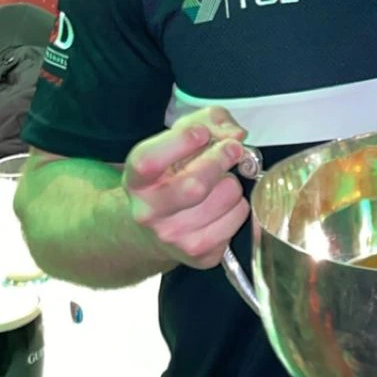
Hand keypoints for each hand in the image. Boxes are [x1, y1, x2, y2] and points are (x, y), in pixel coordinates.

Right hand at [122, 106, 250, 269]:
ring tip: (219, 185)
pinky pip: (237, 218)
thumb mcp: (178, 140)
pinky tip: (222, 206)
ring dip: (232, 184)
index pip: (150, 161)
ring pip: (226, 198)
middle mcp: (149, 212)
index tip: (202, 132)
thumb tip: (236, 134)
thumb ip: (207, 123)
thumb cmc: (171, 176)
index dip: (180, 141)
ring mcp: (173, 237)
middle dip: (222, 159)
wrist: (154, 229)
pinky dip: (239, 206)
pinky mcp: (199, 254)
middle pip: (195, 186)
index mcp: (137, 181)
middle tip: (233, 148)